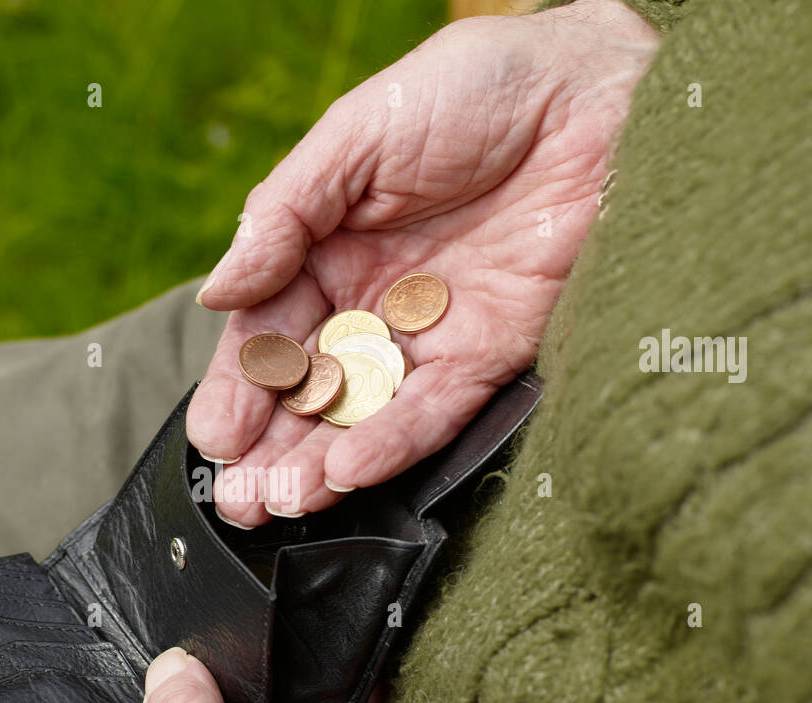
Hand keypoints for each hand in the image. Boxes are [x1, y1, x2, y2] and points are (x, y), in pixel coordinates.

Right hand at [187, 0, 658, 524]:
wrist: (595, 91)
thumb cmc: (470, 89)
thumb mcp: (355, 137)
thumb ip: (283, 215)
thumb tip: (216, 293)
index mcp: (327, 250)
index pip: (268, 332)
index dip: (240, 386)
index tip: (216, 436)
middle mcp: (372, 301)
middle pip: (309, 387)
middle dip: (269, 445)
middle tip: (237, 499)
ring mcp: (429, 334)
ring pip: (363, 413)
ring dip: (318, 462)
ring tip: (277, 503)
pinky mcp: (491, 354)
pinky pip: (435, 409)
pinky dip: (392, 442)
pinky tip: (347, 472)